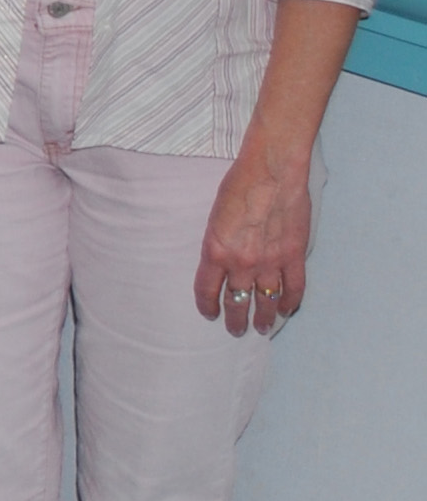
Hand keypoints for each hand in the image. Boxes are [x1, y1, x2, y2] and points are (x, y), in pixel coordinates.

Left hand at [194, 142, 313, 333]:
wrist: (271, 170)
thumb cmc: (237, 185)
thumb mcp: (213, 217)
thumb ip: (218, 243)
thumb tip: (221, 263)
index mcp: (215, 251)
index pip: (207, 290)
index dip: (207, 306)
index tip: (210, 314)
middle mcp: (242, 262)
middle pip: (237, 302)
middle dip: (235, 319)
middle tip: (236, 330)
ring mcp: (270, 261)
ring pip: (266, 300)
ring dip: (263, 317)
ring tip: (261, 328)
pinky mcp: (294, 255)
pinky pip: (294, 288)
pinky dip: (290, 302)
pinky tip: (286, 311)